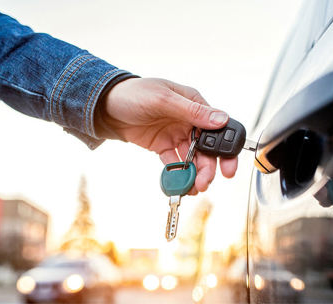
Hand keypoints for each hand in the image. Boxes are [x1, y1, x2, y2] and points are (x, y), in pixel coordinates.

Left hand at [97, 78, 237, 194]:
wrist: (104, 106)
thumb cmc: (134, 94)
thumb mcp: (163, 99)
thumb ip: (193, 111)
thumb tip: (221, 120)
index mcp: (194, 104)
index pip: (218, 128)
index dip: (226, 149)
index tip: (228, 168)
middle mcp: (188, 121)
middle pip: (207, 148)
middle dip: (209, 167)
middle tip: (205, 182)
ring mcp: (176, 135)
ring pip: (193, 158)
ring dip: (195, 174)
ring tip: (193, 188)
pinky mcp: (162, 147)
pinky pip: (175, 163)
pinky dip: (178, 175)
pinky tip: (180, 185)